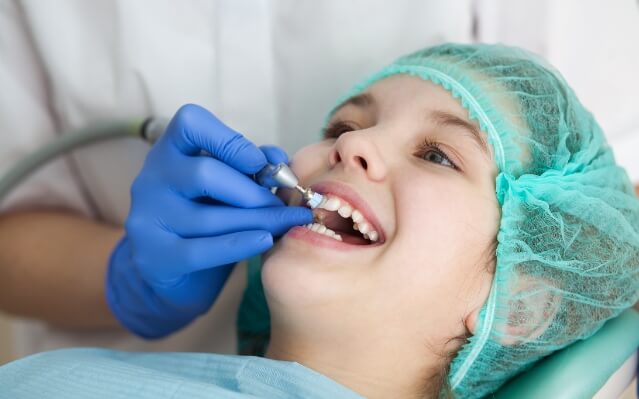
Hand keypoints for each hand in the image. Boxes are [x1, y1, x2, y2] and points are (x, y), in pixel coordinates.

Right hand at [106, 104, 311, 337]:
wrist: (175, 269)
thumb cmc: (207, 214)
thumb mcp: (227, 183)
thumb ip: (252, 166)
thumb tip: (279, 158)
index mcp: (170, 150)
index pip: (190, 123)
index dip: (230, 140)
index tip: (259, 163)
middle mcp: (152, 178)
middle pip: (204, 174)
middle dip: (252, 192)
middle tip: (281, 205)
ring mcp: (148, 217)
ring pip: (208, 217)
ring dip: (256, 221)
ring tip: (286, 223)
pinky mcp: (154, 256)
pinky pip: (202, 251)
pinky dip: (239, 245)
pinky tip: (265, 241)